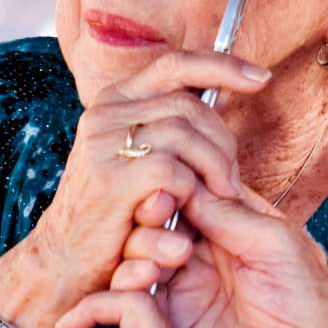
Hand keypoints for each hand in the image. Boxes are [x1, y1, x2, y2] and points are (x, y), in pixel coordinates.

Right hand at [0, 50, 268, 327]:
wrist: (66, 263)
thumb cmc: (115, 214)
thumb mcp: (139, 160)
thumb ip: (171, 131)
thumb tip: (222, 101)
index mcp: (117, 102)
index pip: (175, 64)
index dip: (223, 66)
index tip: (260, 78)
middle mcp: (106, 113)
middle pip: (188, 104)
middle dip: (223, 140)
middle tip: (233, 180)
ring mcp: (104, 142)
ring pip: (184, 133)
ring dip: (215, 167)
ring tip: (223, 196)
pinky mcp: (110, 179)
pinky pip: (173, 170)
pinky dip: (192, 191)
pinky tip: (189, 211)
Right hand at [89, 181, 327, 327]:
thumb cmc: (304, 303)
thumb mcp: (277, 241)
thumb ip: (229, 212)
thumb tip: (187, 183)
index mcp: (241, 228)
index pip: (200, 192)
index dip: (183, 182)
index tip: (174, 179)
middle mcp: (209, 252)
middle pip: (164, 214)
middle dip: (156, 208)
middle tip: (161, 211)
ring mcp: (185, 282)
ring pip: (142, 245)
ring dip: (145, 241)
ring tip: (171, 255)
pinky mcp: (166, 315)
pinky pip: (132, 287)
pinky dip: (131, 274)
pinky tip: (149, 275)